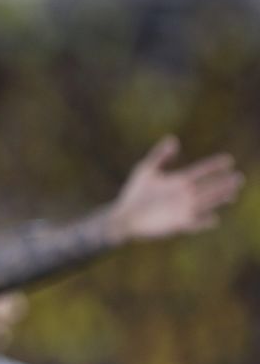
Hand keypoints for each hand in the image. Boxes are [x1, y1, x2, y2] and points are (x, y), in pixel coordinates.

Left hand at [107, 136, 243, 242]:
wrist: (124, 215)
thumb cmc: (134, 193)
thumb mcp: (145, 170)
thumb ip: (160, 156)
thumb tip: (173, 139)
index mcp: (179, 180)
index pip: (202, 171)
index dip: (214, 165)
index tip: (228, 160)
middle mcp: (185, 194)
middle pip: (210, 187)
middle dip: (224, 183)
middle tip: (238, 177)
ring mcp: (183, 209)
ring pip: (207, 203)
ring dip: (220, 199)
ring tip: (232, 194)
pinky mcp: (178, 224)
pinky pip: (195, 223)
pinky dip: (204, 222)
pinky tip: (213, 219)